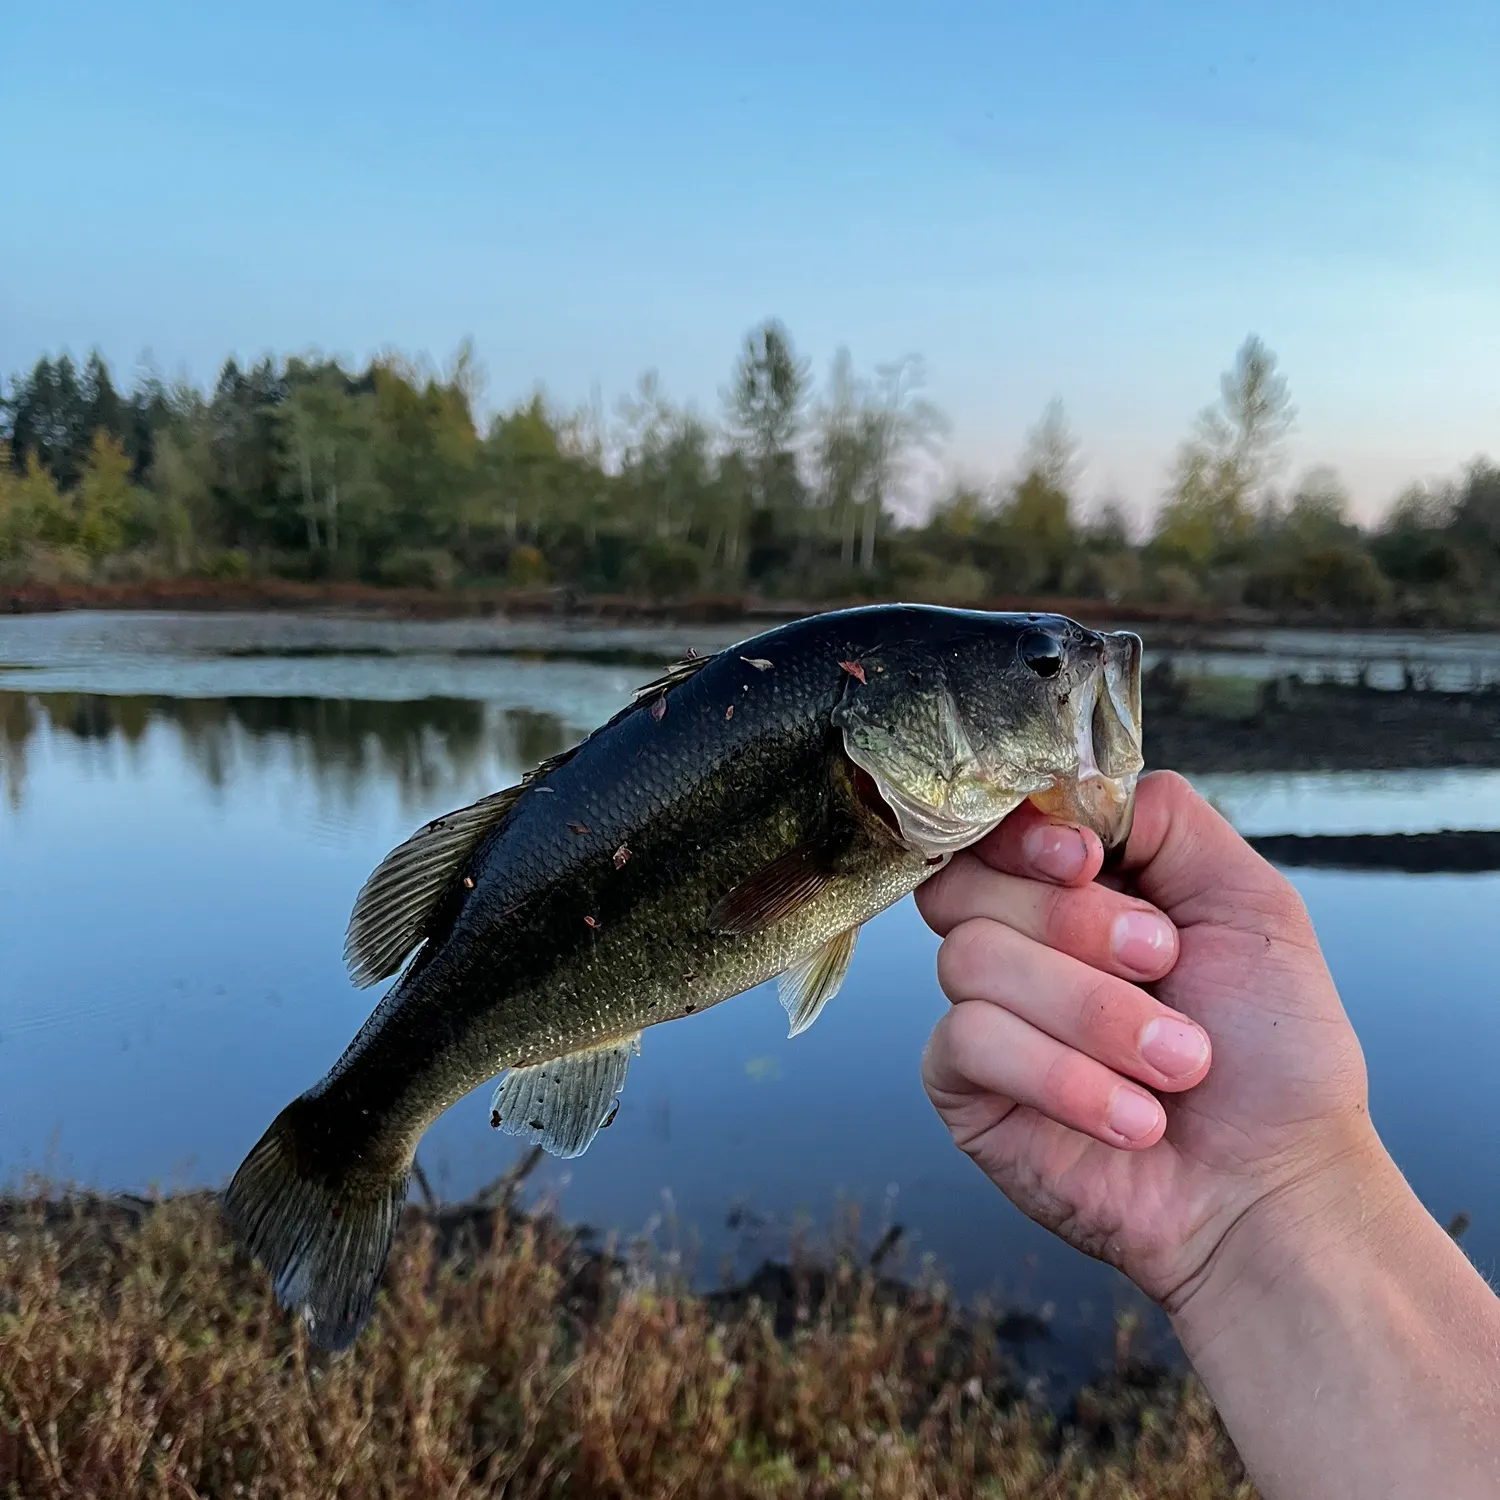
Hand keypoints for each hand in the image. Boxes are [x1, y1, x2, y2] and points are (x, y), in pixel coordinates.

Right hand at [917, 769, 1379, 1309]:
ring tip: (1175, 1068)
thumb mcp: (1251, 903)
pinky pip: (967, 1039)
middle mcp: (1021, 941)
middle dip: (1075, 926)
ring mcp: (986, 1011)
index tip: (1088, 863)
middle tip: (1163, 968)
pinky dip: (1060, 1075)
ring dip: (1092, 1016)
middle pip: (967, 882)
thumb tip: (1078, 786)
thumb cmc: (1273, 1056)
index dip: (1025, 835)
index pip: (995, 825)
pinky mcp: (963, 1085)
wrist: (1273, 1188)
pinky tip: (1130, 1117)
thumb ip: (1167, 818)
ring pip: (970, 959)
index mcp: (1076, 890)